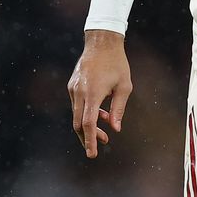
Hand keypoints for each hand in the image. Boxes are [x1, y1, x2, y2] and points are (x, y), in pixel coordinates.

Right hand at [67, 29, 131, 158]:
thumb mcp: (124, 86)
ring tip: (106, 129)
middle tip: (103, 143)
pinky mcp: (72, 85)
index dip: (90, 140)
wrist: (101, 42)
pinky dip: (87, 112)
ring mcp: (73, 89)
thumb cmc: (117, 63)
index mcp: (92, 94)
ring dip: (90, 124)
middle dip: (89, 137)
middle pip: (78, 123)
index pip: (88, 124)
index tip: (92, 154)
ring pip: (77, 114)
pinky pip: (77, 104)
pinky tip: (101, 112)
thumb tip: (115, 128)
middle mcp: (79, 93)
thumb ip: (119, 109)